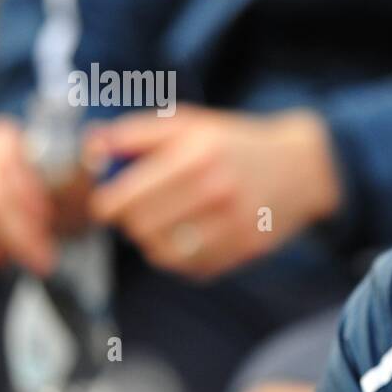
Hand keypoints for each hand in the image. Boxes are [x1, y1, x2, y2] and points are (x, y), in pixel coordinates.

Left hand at [85, 104, 340, 279]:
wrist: (301, 167)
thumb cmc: (235, 144)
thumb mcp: (189, 124)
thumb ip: (136, 133)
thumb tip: (90, 151)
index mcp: (198, 154)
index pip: (127, 197)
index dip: (106, 204)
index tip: (106, 203)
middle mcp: (217, 189)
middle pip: (142, 227)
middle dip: (131, 222)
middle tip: (137, 213)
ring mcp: (235, 223)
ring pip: (164, 253)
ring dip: (153, 242)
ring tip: (161, 226)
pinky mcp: (246, 248)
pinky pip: (193, 267)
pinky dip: (181, 257)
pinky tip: (188, 237)